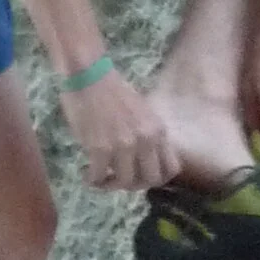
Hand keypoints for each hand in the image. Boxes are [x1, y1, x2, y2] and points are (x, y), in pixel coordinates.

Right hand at [59, 71, 179, 191]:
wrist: (89, 74)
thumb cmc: (113, 91)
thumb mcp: (143, 114)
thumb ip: (147, 137)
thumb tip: (142, 163)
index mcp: (158, 130)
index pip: (172, 168)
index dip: (157, 178)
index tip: (142, 176)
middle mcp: (146, 140)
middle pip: (151, 180)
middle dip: (135, 185)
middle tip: (120, 179)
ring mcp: (124, 145)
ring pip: (125, 183)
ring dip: (111, 185)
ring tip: (101, 178)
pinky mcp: (100, 147)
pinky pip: (99, 176)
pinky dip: (92, 179)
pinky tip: (87, 174)